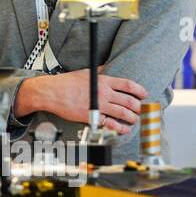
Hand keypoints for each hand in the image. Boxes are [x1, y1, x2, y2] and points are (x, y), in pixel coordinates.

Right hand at [16, 69, 147, 133]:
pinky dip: (119, 128)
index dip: (139, 90)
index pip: (127, 85)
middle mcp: (103, 92)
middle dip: (138, 106)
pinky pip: (110, 124)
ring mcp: (98, 105)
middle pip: (129, 100)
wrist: (51, 92)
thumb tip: (107, 67)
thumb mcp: (85, 72)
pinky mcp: (91, 116)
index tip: (144, 94)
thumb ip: (99, 71)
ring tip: (135, 119)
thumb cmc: (66, 82)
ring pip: (123, 113)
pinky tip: (123, 129)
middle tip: (141, 109)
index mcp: (103, 80)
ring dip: (132, 118)